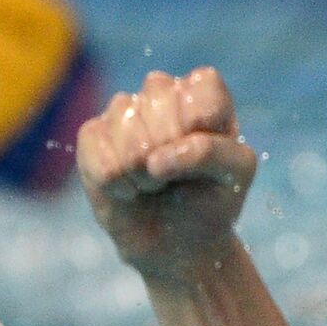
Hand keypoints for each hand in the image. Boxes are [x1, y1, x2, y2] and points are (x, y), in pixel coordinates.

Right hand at [77, 67, 257, 283]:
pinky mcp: (92, 135)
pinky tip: (129, 190)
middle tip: (178, 174)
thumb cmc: (211, 200)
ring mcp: (123, 111)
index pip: (202, 82)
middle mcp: (162, 95)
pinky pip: (99, 153)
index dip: (202, 122)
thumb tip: (154, 158)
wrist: (178, 243)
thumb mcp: (235, 175)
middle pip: (160, 98)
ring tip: (155, 183)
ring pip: (128, 128)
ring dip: (145, 172)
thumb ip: (211, 152)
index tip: (207, 153)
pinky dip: (119, 183)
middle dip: (173, 151)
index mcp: (204, 96)